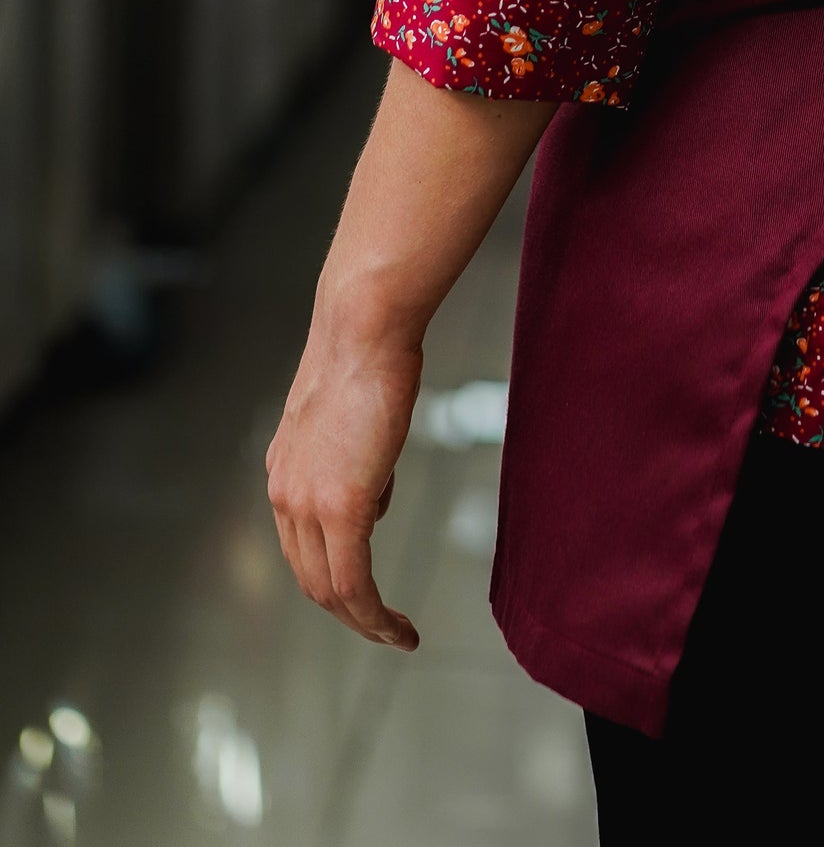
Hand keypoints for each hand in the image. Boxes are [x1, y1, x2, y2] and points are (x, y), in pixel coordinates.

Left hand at [266, 321, 423, 649]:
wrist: (364, 327)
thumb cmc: (369, 357)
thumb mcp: (353, 420)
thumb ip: (356, 465)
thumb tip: (373, 503)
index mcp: (284, 474)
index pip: (302, 546)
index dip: (333, 577)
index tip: (366, 595)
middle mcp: (284, 496)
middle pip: (310, 578)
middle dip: (348, 613)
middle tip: (384, 630)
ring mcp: (307, 505)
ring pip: (329, 590)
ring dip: (363, 622)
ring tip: (397, 636)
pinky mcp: (341, 506)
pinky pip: (354, 581)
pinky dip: (374, 615)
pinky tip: (397, 629)